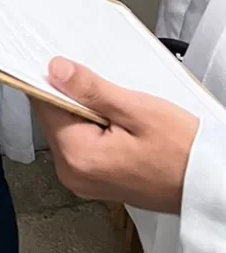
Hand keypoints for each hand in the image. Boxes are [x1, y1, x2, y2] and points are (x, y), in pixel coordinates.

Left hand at [36, 58, 198, 213]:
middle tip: (109, 93)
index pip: (43, 104)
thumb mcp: (138, 111)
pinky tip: (118, 125)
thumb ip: (91, 91)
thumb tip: (56, 70)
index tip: (68, 67)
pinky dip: (93, 127)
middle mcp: (72, 173)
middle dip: (75, 97)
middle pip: (53, 116)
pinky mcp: (93, 178)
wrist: (208, 185)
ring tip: (120, 112)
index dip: (54, 80)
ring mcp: (82, 179)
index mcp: (77, 156)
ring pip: (67, 127)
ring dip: (86, 112)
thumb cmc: (184, 154)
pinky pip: (81, 142)